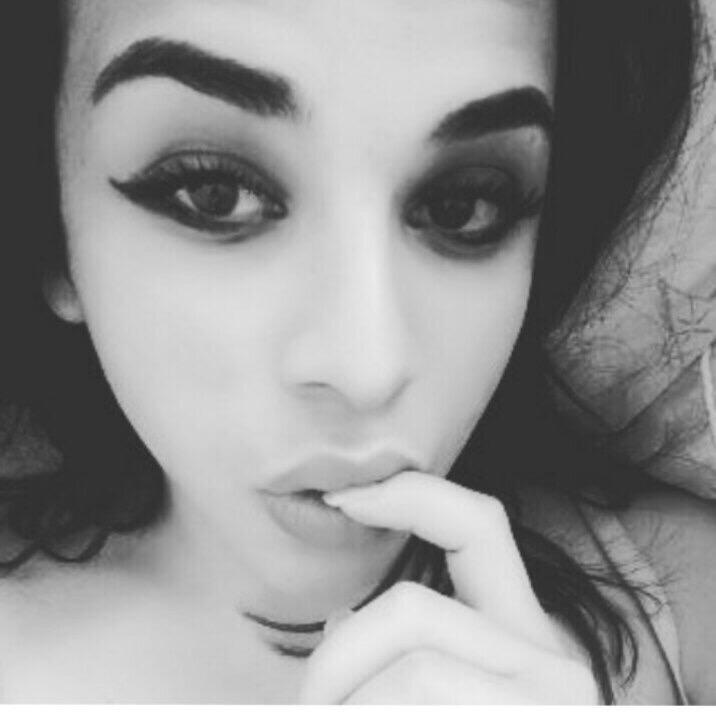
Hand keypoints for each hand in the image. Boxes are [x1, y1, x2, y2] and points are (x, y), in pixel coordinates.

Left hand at [298, 472, 599, 703]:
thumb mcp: (454, 696)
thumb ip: (408, 653)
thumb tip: (339, 622)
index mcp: (526, 631)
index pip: (478, 525)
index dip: (411, 494)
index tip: (342, 499)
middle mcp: (551, 663)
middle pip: (409, 611)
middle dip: (335, 661)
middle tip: (310, 710)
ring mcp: (537, 706)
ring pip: (406, 680)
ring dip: (343, 705)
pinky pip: (406, 712)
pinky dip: (357, 718)